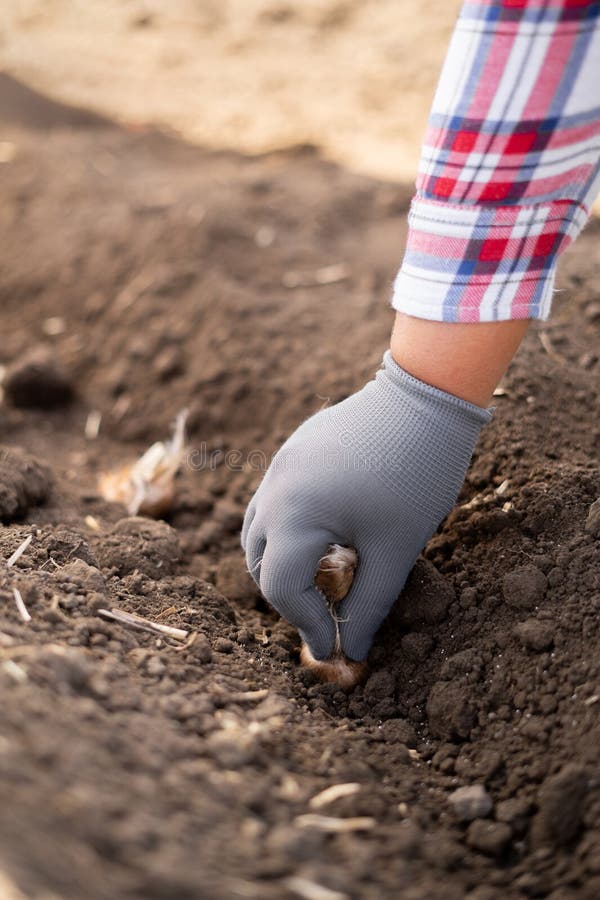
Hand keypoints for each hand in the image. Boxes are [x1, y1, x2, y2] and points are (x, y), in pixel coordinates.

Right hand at [242, 351, 490, 660]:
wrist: (427, 395)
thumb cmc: (417, 473)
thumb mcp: (397, 548)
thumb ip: (370, 604)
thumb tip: (353, 650)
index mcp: (294, 514)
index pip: (281, 587)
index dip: (308, 625)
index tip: (337, 647)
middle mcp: (276, 487)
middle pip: (259, 560)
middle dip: (289, 596)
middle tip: (329, 616)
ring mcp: (282, 463)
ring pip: (260, 528)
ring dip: (283, 562)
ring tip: (324, 580)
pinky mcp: (295, 448)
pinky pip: (276, 500)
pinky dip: (290, 529)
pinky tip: (329, 534)